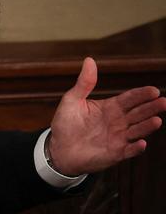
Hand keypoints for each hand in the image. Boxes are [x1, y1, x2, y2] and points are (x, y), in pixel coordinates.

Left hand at [49, 57, 165, 175]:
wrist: (57, 149)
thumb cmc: (66, 123)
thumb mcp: (72, 100)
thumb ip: (84, 82)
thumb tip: (89, 60)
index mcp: (111, 107)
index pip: (130, 99)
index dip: (141, 95)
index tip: (154, 90)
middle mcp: (118, 122)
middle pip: (138, 113)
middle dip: (151, 107)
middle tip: (163, 102)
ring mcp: (118, 138)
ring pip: (137, 130)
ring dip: (147, 126)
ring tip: (157, 120)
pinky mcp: (115, 153)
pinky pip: (128, 151)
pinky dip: (135, 148)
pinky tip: (141, 143)